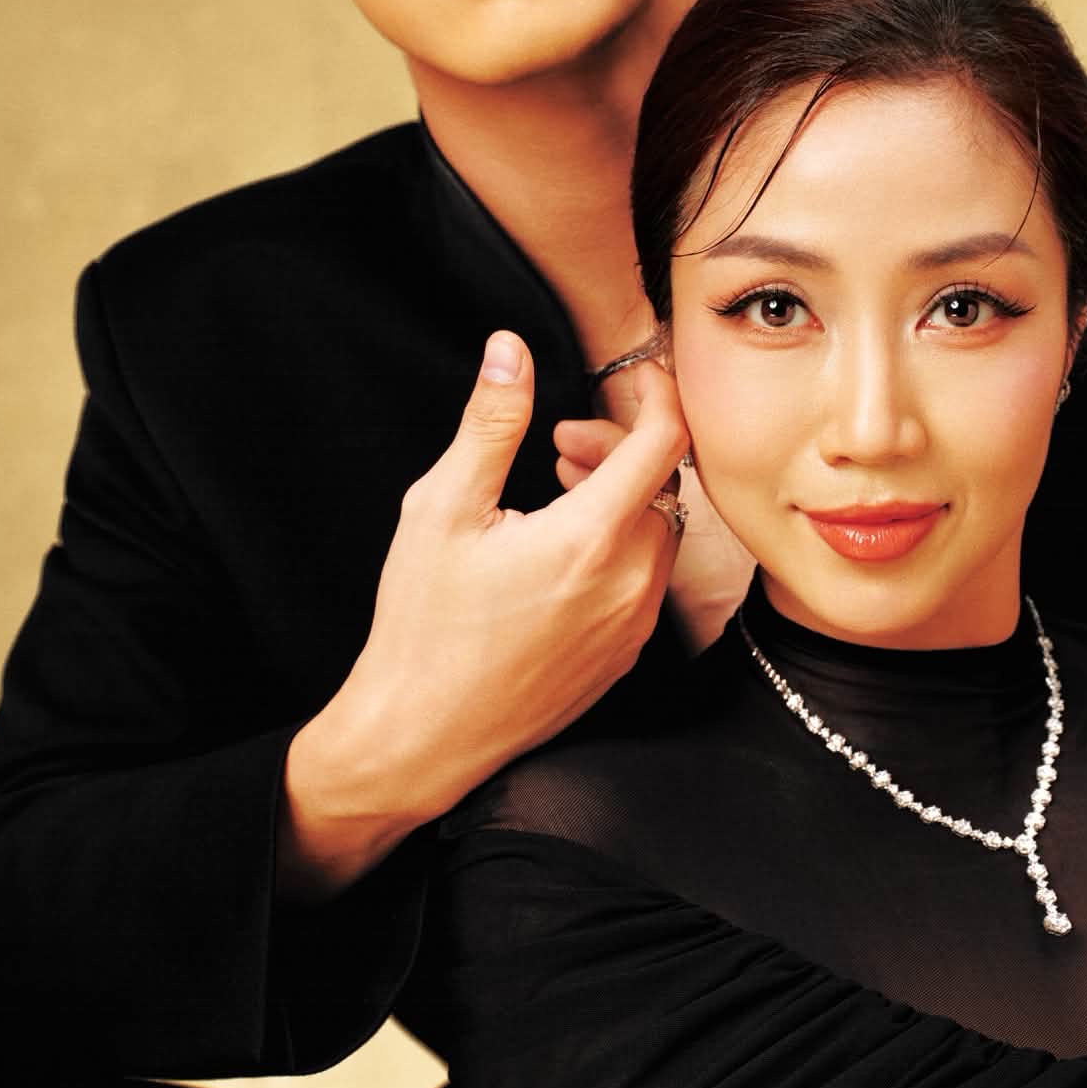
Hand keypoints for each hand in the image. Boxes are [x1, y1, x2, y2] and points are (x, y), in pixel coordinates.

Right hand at [278, 331, 688, 897]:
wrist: (422, 736)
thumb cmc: (423, 624)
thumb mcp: (441, 509)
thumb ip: (489, 424)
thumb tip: (509, 351)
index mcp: (590, 539)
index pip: (665, 442)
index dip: (658, 394)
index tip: (635, 376)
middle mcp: (630, 584)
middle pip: (663, 484)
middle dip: (619, 447)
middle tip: (558, 444)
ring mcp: (634, 626)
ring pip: (660, 532)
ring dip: (622, 497)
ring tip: (558, 491)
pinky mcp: (625, 657)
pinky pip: (648, 580)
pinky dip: (622, 545)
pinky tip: (563, 551)